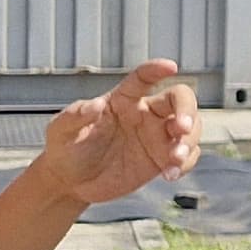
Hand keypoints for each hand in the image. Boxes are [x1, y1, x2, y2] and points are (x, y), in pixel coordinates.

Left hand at [32, 62, 199, 207]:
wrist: (71, 182)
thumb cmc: (64, 150)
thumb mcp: (60, 132)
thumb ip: (75, 116)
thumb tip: (96, 104)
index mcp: (122, 100)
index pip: (143, 78)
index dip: (156, 70)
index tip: (171, 66)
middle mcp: (145, 114)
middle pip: (180, 100)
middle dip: (187, 111)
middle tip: (180, 130)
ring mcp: (157, 136)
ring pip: (190, 129)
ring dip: (188, 142)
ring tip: (173, 161)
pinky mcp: (162, 159)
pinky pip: (187, 156)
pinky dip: (186, 164)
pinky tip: (170, 175)